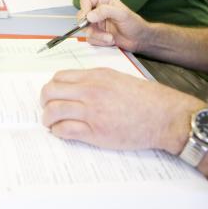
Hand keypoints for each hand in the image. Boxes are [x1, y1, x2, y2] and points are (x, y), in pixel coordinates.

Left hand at [41, 68, 202, 153]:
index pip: (59, 77)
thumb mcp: (117, 78)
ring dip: (47, 119)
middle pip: (50, 92)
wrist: (163, 116)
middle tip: (48, 109)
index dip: (52, 87)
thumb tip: (77, 87)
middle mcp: (90, 91)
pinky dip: (58, 132)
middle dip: (44, 102)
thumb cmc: (145, 98)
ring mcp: (91, 112)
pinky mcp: (95, 132)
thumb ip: (95, 80)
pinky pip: (65, 130)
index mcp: (95, 76)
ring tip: (51, 123)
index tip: (54, 95)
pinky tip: (62, 132)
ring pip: (53, 111)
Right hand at [77, 0, 149, 52]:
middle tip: (94, 29)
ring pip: (86, 30)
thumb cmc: (135, 24)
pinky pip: (91, 39)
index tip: (87, 17)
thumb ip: (105, 11)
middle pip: (82, 16)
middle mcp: (98, 12)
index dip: (84, 8)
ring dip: (98, 36)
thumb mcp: (122, 14)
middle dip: (88, 25)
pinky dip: (100, 42)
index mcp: (104, 2)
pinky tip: (111, 41)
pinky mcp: (98, 35)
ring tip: (110, 38)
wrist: (140, 40)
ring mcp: (97, 25)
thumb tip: (89, 15)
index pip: (86, 0)